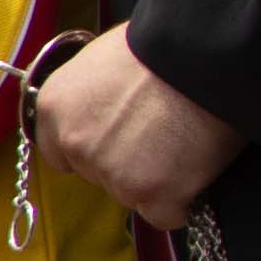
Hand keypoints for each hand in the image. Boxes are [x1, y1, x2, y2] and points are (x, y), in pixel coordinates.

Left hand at [35, 31, 242, 228]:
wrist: (205, 53)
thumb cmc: (161, 47)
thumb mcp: (103, 59)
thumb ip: (90, 96)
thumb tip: (100, 110)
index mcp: (55, 107)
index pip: (61, 152)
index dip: (94, 148)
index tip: (120, 140)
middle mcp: (75, 144)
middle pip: (97, 176)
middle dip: (126, 164)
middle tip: (161, 135)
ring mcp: (112, 173)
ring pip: (131, 195)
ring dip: (157, 180)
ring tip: (183, 142)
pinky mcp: (152, 193)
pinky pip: (165, 214)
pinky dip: (183, 200)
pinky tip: (196, 167)